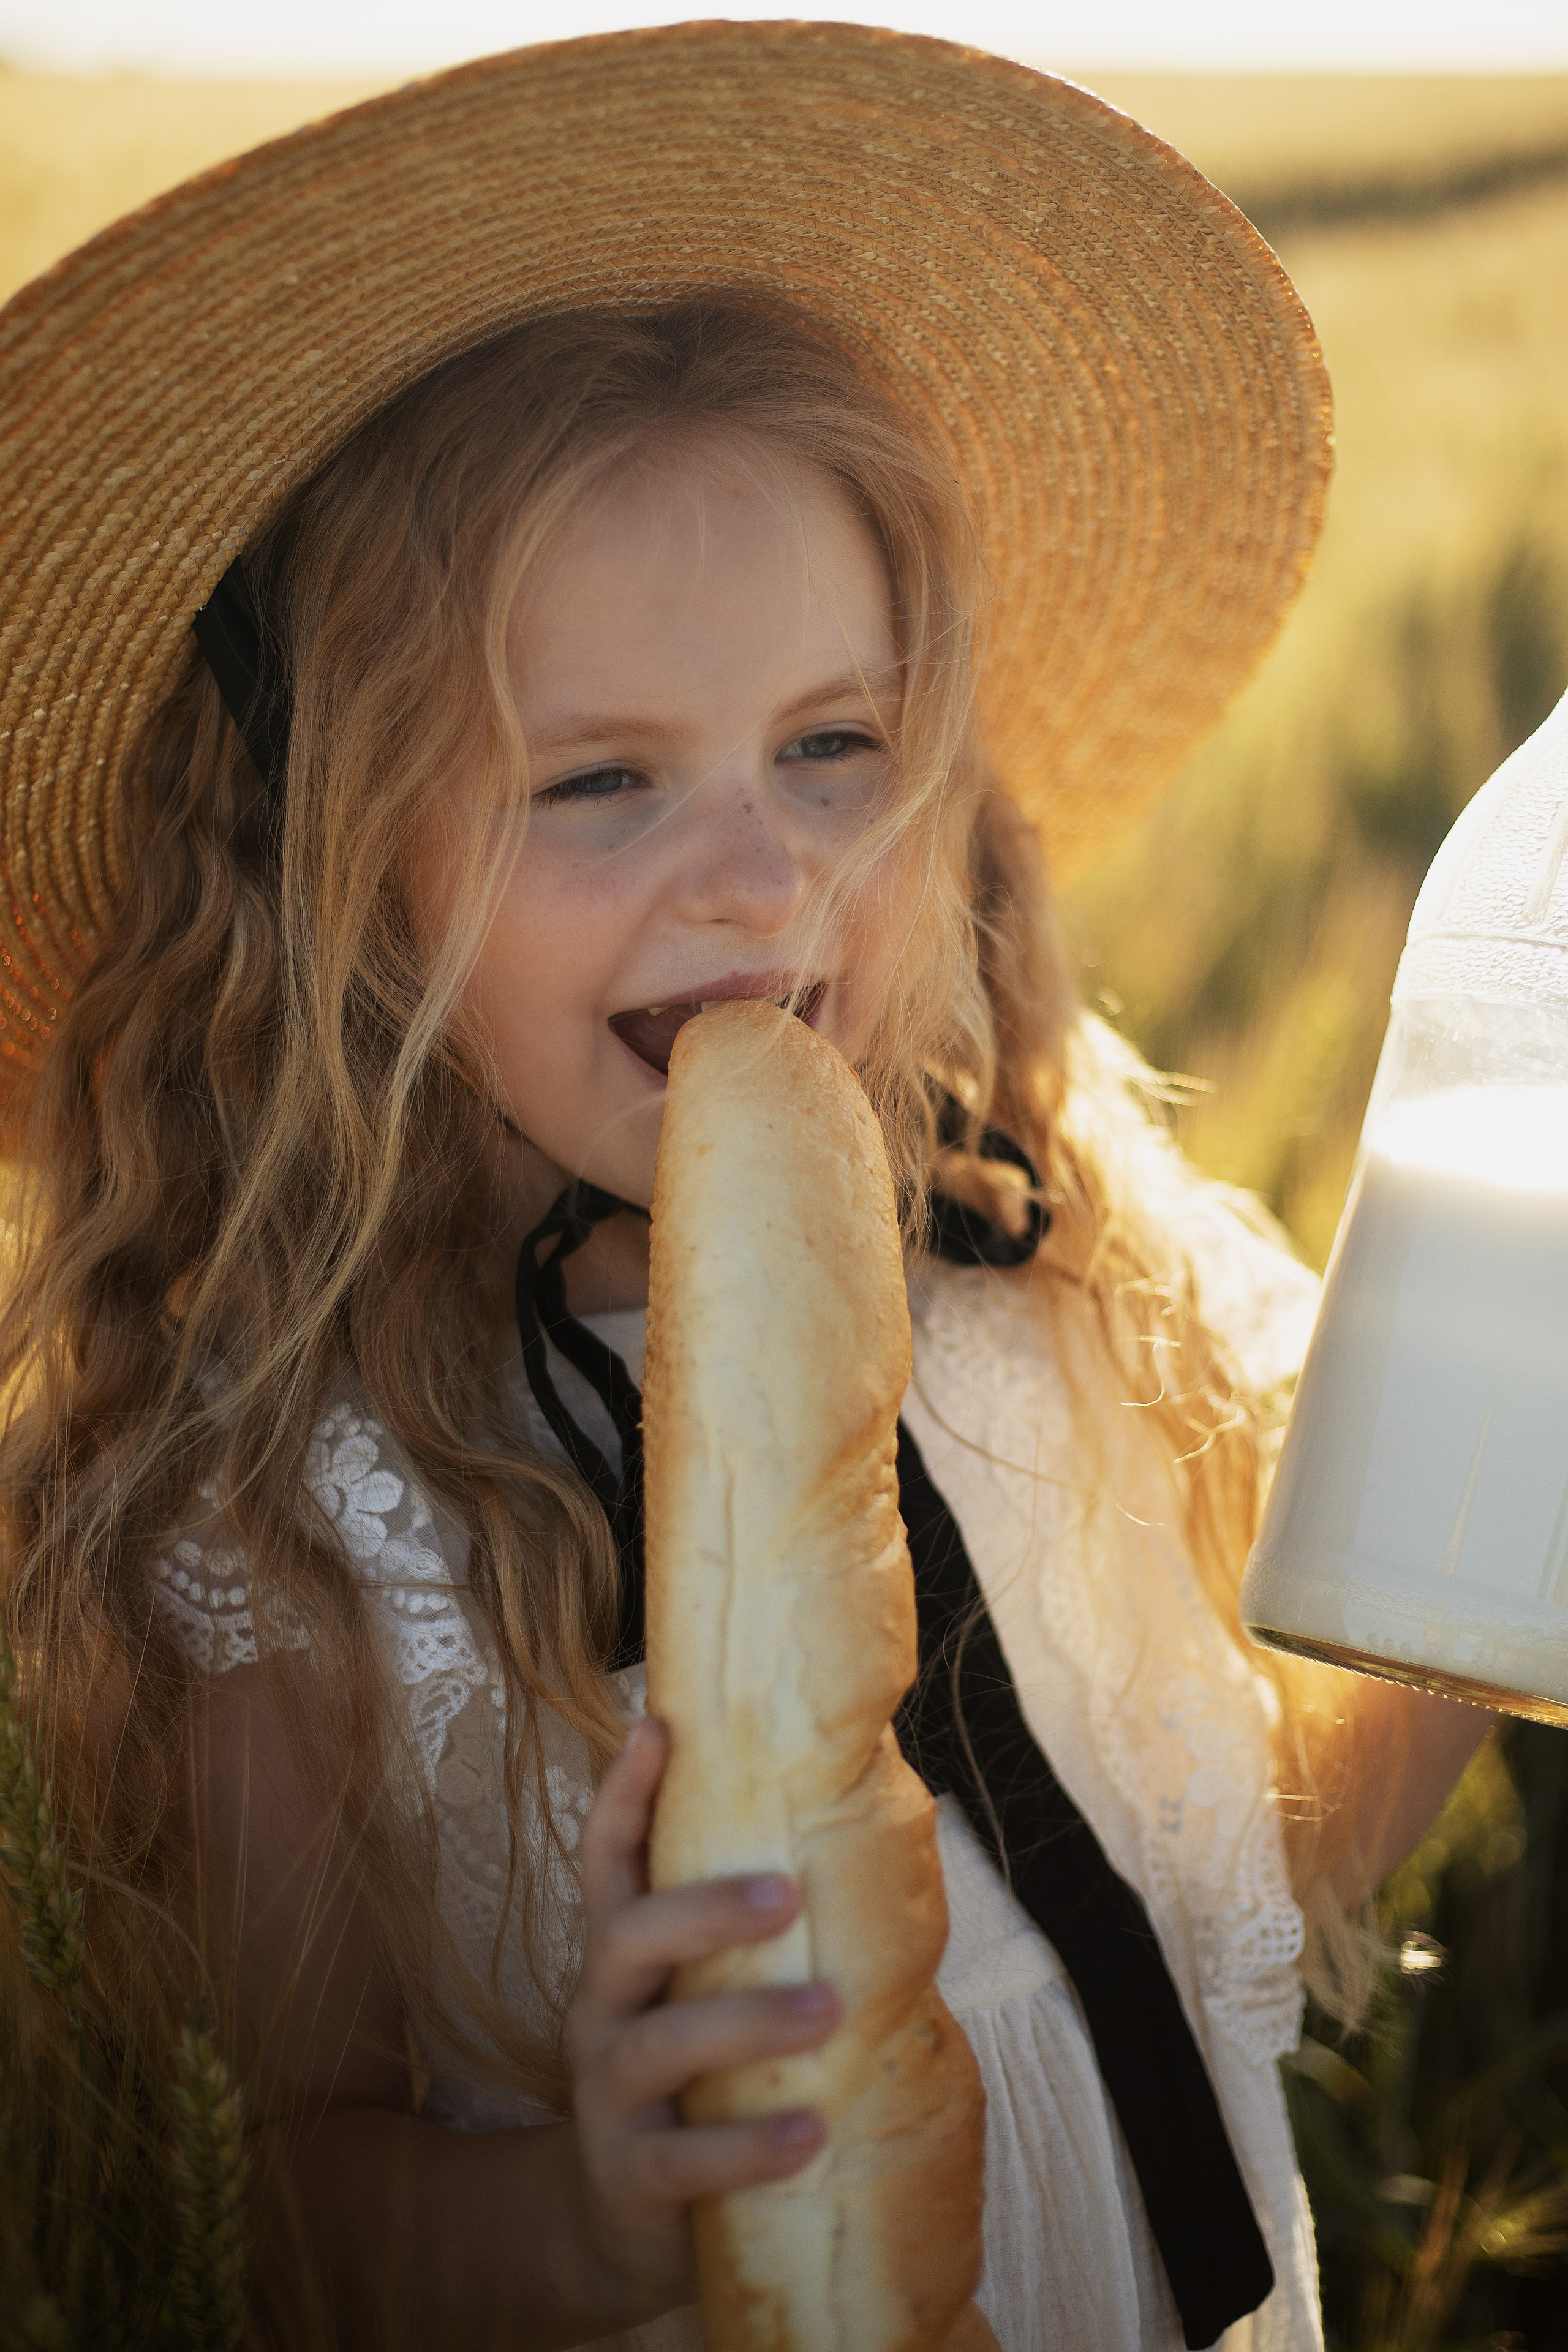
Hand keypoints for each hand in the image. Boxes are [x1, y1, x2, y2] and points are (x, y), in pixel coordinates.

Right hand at [568, 1715, 839, 2320]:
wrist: (621, 2224)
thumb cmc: (693, 2080)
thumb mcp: (701, 1996)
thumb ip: (755, 1939)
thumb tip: (868, 1839)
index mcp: (622, 1955)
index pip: (609, 1858)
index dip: (624, 1793)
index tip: (657, 1726)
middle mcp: (601, 2009)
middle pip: (629, 1936)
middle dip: (705, 1908)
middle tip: (788, 1893)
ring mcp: (607, 2095)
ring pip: (659, 2043)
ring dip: (745, 2021)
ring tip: (826, 2012)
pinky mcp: (629, 2177)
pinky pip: (681, 2160)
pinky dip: (745, 2146)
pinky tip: (808, 2132)